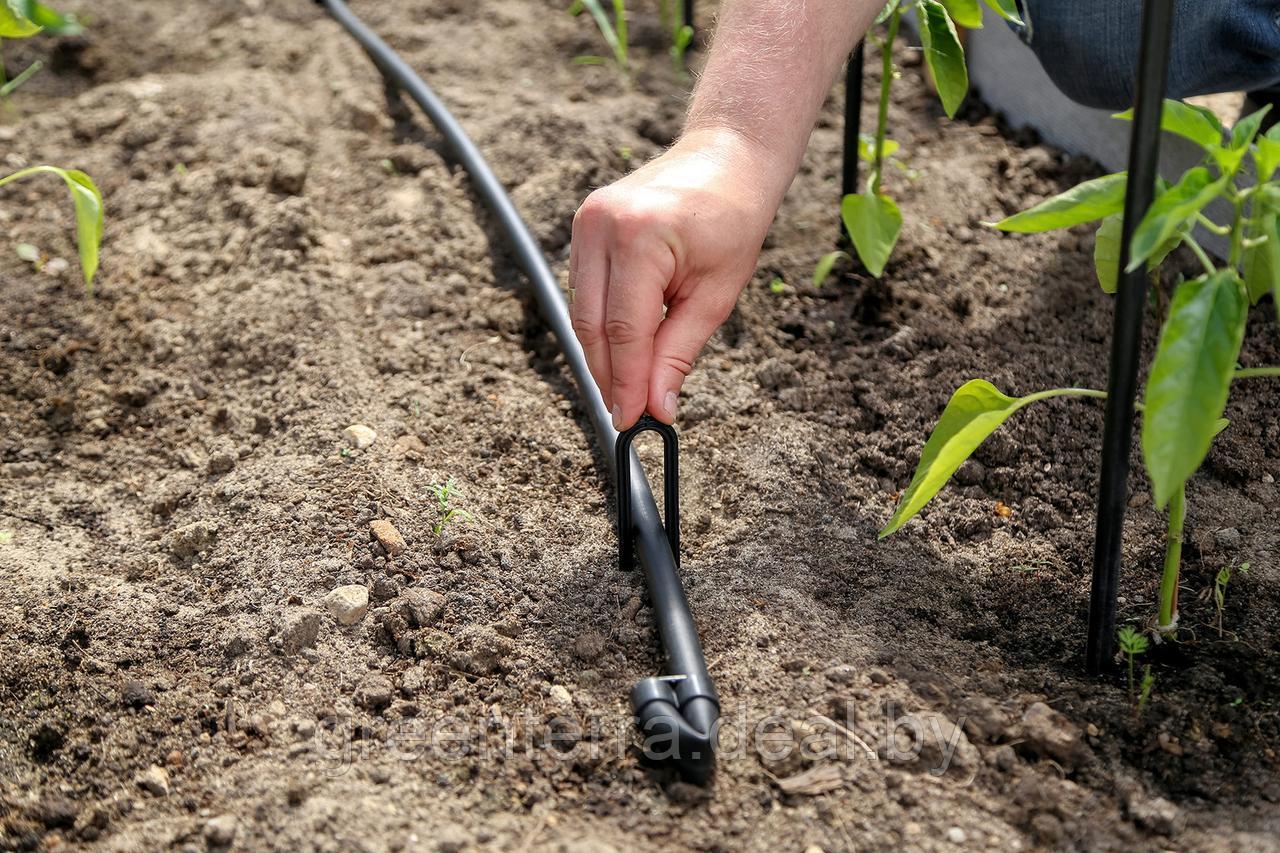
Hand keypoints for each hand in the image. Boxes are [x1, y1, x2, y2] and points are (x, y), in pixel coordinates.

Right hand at [569, 128, 785, 429]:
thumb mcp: (715, 294)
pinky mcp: (584, 225)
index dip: (627, 381)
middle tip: (628, 414)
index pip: (625, 329)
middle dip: (609, 374)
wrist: (726, 160)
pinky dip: (601, 324)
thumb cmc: (732, 220)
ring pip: (583, 311)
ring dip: (602, 354)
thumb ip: (678, 352)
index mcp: (641, 236)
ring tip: (626, 389)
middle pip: (593, 324)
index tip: (633, 419)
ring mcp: (586, 220)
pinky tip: (620, 350)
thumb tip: (657, 406)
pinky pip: (585, 290)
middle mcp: (602, 225)